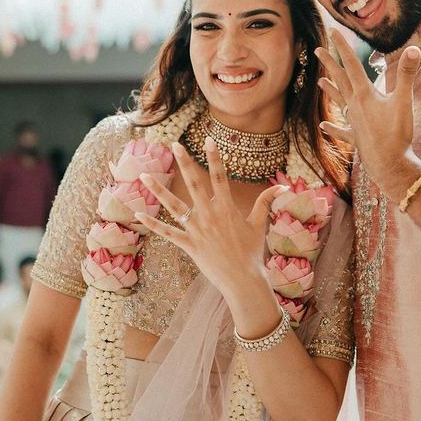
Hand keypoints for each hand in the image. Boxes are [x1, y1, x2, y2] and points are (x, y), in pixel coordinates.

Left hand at [136, 138, 286, 299]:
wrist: (243, 280)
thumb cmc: (253, 253)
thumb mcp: (260, 225)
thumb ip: (266, 203)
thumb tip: (281, 187)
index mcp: (227, 209)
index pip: (220, 177)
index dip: (214, 158)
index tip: (208, 140)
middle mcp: (210, 216)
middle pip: (195, 184)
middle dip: (184, 163)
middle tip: (174, 145)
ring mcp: (197, 230)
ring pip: (174, 207)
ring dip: (158, 191)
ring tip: (144, 177)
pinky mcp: (189, 245)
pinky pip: (167, 233)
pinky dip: (153, 225)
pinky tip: (138, 215)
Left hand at [316, 29, 420, 201]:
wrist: (389, 165)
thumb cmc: (396, 134)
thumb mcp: (404, 102)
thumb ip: (406, 74)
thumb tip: (413, 48)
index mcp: (364, 94)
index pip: (352, 65)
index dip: (343, 47)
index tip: (333, 32)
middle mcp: (355, 106)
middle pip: (341, 80)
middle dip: (330, 64)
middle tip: (318, 50)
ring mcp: (354, 122)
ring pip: (340, 101)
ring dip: (330, 90)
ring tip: (320, 82)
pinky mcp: (356, 137)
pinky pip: (342, 130)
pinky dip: (333, 126)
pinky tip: (323, 124)